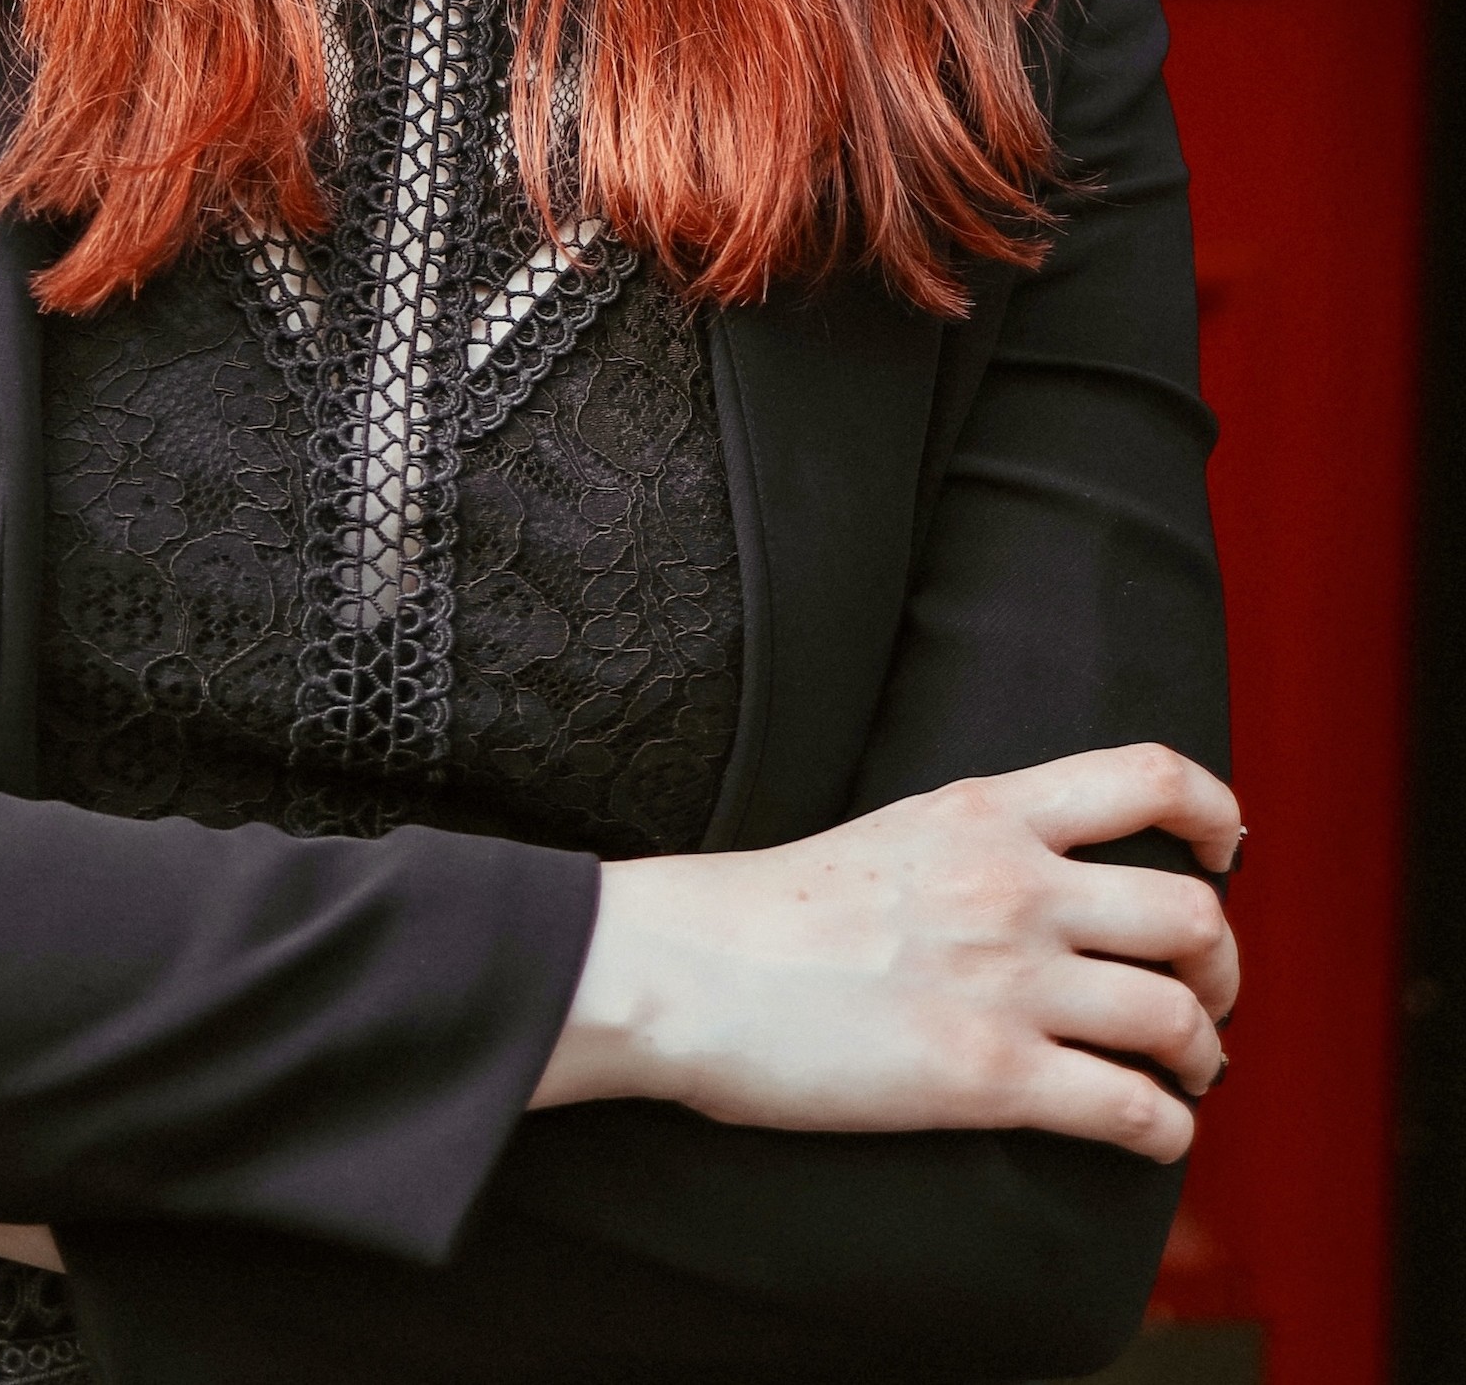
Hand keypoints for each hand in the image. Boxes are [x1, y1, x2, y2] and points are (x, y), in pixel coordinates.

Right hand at [530, 744, 1240, 1163]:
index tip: (1225, 851)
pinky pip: (1130, 1109)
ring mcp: (1005, 981)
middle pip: (1193, 912)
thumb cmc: (766, 910)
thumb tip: (1050, 879)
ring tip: (1187, 1070)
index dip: (1216, 814)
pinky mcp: (987, 1076)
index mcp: (986, 811)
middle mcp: (1014, 885)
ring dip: (1204, 1053)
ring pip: (1180, 1015)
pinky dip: (1166, 1130)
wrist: (684, 966)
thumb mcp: (893, 830)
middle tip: (1204, 993)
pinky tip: (1149, 1132)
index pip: (1149, 778)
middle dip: (1223, 965)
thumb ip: (980, 842)